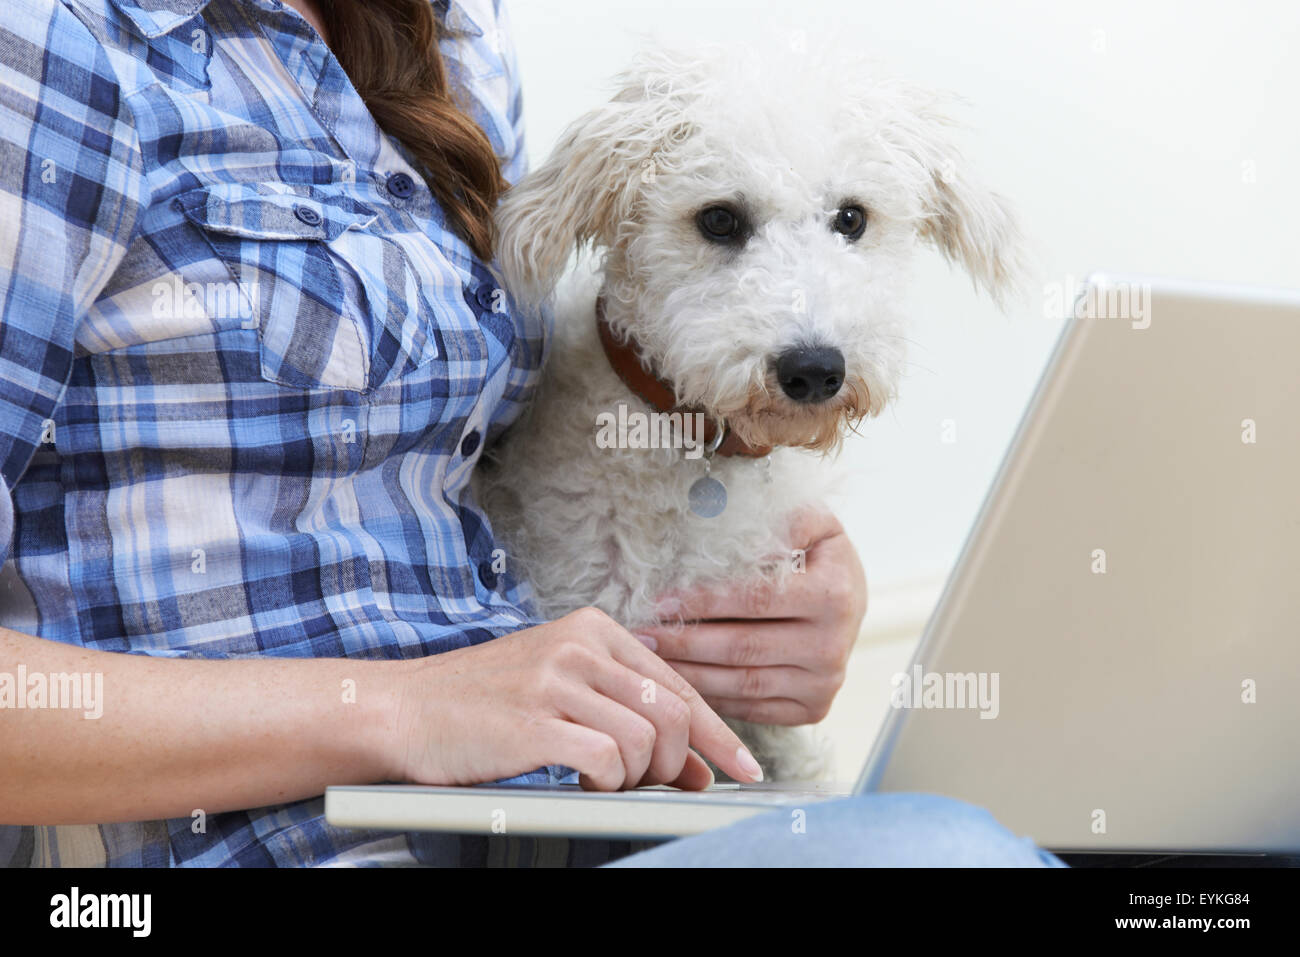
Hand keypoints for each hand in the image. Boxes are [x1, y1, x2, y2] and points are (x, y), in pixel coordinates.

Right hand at [391, 607, 763, 789]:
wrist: (403, 709)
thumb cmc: (482, 704)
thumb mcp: (560, 687)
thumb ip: (626, 711)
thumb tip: (695, 765)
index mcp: (593, 630)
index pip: (679, 684)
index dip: (718, 734)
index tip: (742, 769)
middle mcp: (581, 646)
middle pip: (675, 714)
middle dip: (679, 764)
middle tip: (659, 786)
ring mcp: (557, 681)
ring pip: (649, 740)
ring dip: (636, 778)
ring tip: (603, 782)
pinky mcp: (535, 722)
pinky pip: (609, 762)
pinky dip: (608, 786)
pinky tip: (583, 785)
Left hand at [637, 508, 865, 724]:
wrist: (852, 598)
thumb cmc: (819, 554)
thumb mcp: (812, 522)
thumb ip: (784, 521)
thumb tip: (742, 537)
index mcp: (833, 596)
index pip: (755, 599)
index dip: (703, 602)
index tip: (659, 601)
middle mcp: (832, 647)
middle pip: (742, 648)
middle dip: (684, 642)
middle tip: (641, 635)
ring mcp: (823, 685)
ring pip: (742, 684)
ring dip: (690, 674)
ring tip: (649, 660)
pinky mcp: (812, 710)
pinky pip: (751, 708)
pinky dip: (712, 698)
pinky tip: (680, 682)